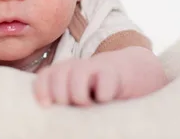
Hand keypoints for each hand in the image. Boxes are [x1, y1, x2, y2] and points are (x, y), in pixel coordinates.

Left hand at [33, 46, 167, 106]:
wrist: (138, 73)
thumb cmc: (104, 91)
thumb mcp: (81, 93)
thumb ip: (65, 98)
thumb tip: (50, 113)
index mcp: (66, 72)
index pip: (45, 76)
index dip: (42, 89)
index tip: (46, 106)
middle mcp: (78, 67)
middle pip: (58, 74)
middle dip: (61, 95)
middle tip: (74, 106)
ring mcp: (97, 67)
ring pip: (77, 76)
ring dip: (79, 95)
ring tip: (90, 105)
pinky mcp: (115, 72)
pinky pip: (103, 86)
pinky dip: (102, 96)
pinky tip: (107, 100)